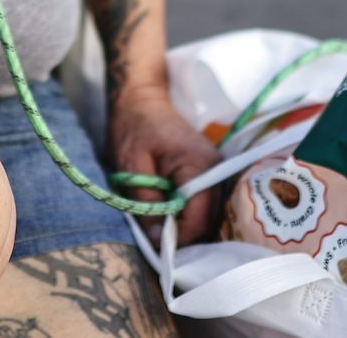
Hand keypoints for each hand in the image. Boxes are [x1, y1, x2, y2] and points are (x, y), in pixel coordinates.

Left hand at [108, 84, 223, 246]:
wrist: (140, 98)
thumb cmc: (134, 127)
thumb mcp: (131, 167)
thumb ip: (146, 204)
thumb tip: (158, 240)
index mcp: (199, 165)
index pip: (199, 215)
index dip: (180, 238)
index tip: (158, 249)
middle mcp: (215, 169)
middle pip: (210, 219)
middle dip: (186, 237)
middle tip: (158, 246)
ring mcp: (215, 171)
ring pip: (210, 215)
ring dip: (188, 228)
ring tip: (162, 233)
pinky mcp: (209, 173)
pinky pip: (205, 204)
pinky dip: (190, 216)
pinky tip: (170, 219)